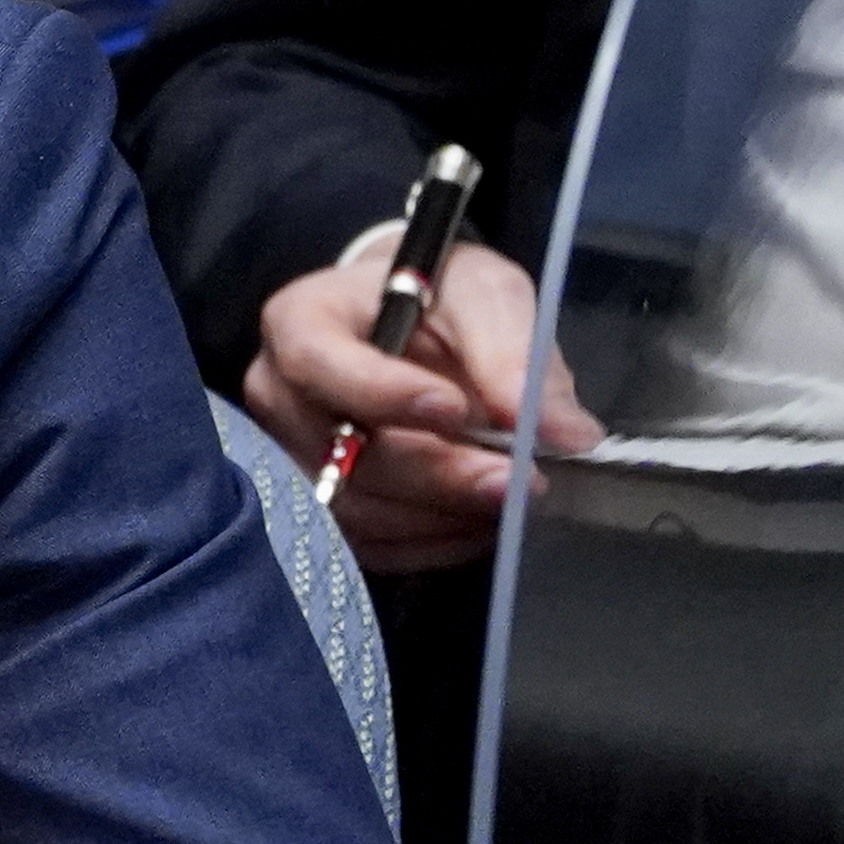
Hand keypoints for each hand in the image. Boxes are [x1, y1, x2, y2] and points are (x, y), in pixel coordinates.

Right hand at [236, 227, 600, 574]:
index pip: (320, 364)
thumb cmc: (442, 300)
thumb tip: (566, 434)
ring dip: (442, 515)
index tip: (457, 408)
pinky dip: (434, 543)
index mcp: (300, 321)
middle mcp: (277, 395)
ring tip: (513, 500)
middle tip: (520, 481)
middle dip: (439, 472)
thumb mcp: (484, 296)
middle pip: (343, 454)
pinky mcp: (320, 509)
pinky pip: (370, 547)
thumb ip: (515, 356)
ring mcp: (291, 459)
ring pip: (357, 511)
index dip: (384, 393)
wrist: (416, 328)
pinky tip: (483, 523)